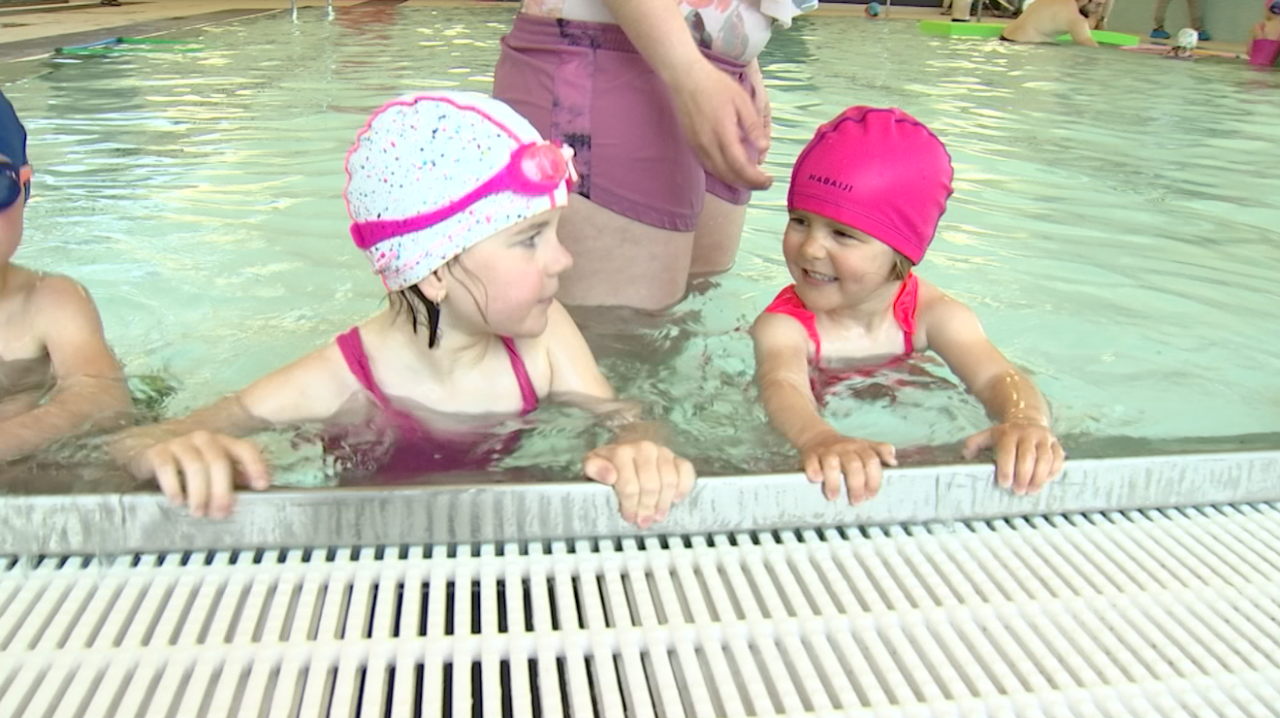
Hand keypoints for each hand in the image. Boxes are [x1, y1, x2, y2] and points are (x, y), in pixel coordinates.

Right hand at [131, 430, 270, 517]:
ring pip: (195, 465)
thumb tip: (255, 487)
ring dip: (199, 493)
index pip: (244, 448)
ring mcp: (179, 443)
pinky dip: (173, 487)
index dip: (255, 465)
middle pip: (218, 461)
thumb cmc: (186, 465)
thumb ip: (234, 476)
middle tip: (221, 513)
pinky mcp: (157, 452)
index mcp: (222, 442)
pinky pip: (166, 467)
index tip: (262, 486)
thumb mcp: (212, 470)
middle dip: (222, 490)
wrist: (144, 451)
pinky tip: (177, 502)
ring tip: (198, 513)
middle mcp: (203, 439)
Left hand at [583, 441, 695, 527]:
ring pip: (669, 481)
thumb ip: (595, 469)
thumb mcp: (593, 465)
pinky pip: (686, 472)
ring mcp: (663, 452)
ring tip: (658, 515)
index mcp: (622, 452)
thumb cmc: (611, 463)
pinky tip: (676, 499)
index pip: (629, 485)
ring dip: (664, 502)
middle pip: (651, 486)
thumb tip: (609, 476)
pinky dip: (683, 487)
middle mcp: (644, 448)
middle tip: (643, 521)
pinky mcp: (677, 457)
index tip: (628, 517)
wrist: (629, 447)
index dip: (629, 505)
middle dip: (646, 507)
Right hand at [667, 63, 771, 190]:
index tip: (769, 180)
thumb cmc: (715, 85)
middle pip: (729, 175)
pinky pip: (708, 166)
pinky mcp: (692, 145)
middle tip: (764, 183)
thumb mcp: (741, 100)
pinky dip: (723, 173)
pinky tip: (732, 170)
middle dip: (748, 183)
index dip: (755, 178)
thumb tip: (764, 148)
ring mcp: (697, 146)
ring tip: (751, 179)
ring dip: (735, 181)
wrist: (685, 78)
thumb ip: (753, 126)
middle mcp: (708, 145)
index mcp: (723, 133)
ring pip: (717, 173)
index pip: (740, 166)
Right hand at [799, 432, 897, 504]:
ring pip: (832, 463)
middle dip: (856, 485)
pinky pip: (811, 462)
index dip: (873, 480)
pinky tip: (817, 480)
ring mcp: (827, 451)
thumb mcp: (864, 447)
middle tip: (856, 501)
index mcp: (860, 447)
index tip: (871, 495)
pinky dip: (814, 471)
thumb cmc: (845, 448)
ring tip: (833, 497)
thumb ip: (880, 452)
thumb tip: (893, 461)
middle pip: (854, 465)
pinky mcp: (810, 454)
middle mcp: (844, 448)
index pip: (871, 461)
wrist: (817, 436)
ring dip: (834, 482)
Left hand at [963, 421, 1063, 494]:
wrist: (1028, 419)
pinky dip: (1053, 471)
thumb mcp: (988, 435)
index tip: (1004, 484)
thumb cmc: (1005, 435)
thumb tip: (966, 454)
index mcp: (1009, 433)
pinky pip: (1058, 458)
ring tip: (1032, 491)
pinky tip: (1045, 481)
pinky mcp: (1056, 444)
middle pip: (1028, 457)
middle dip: (1023, 476)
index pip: (1008, 451)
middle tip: (1018, 491)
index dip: (1006, 469)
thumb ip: (974, 443)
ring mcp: (1044, 439)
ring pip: (1045, 458)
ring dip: (1039, 477)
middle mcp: (1028, 434)